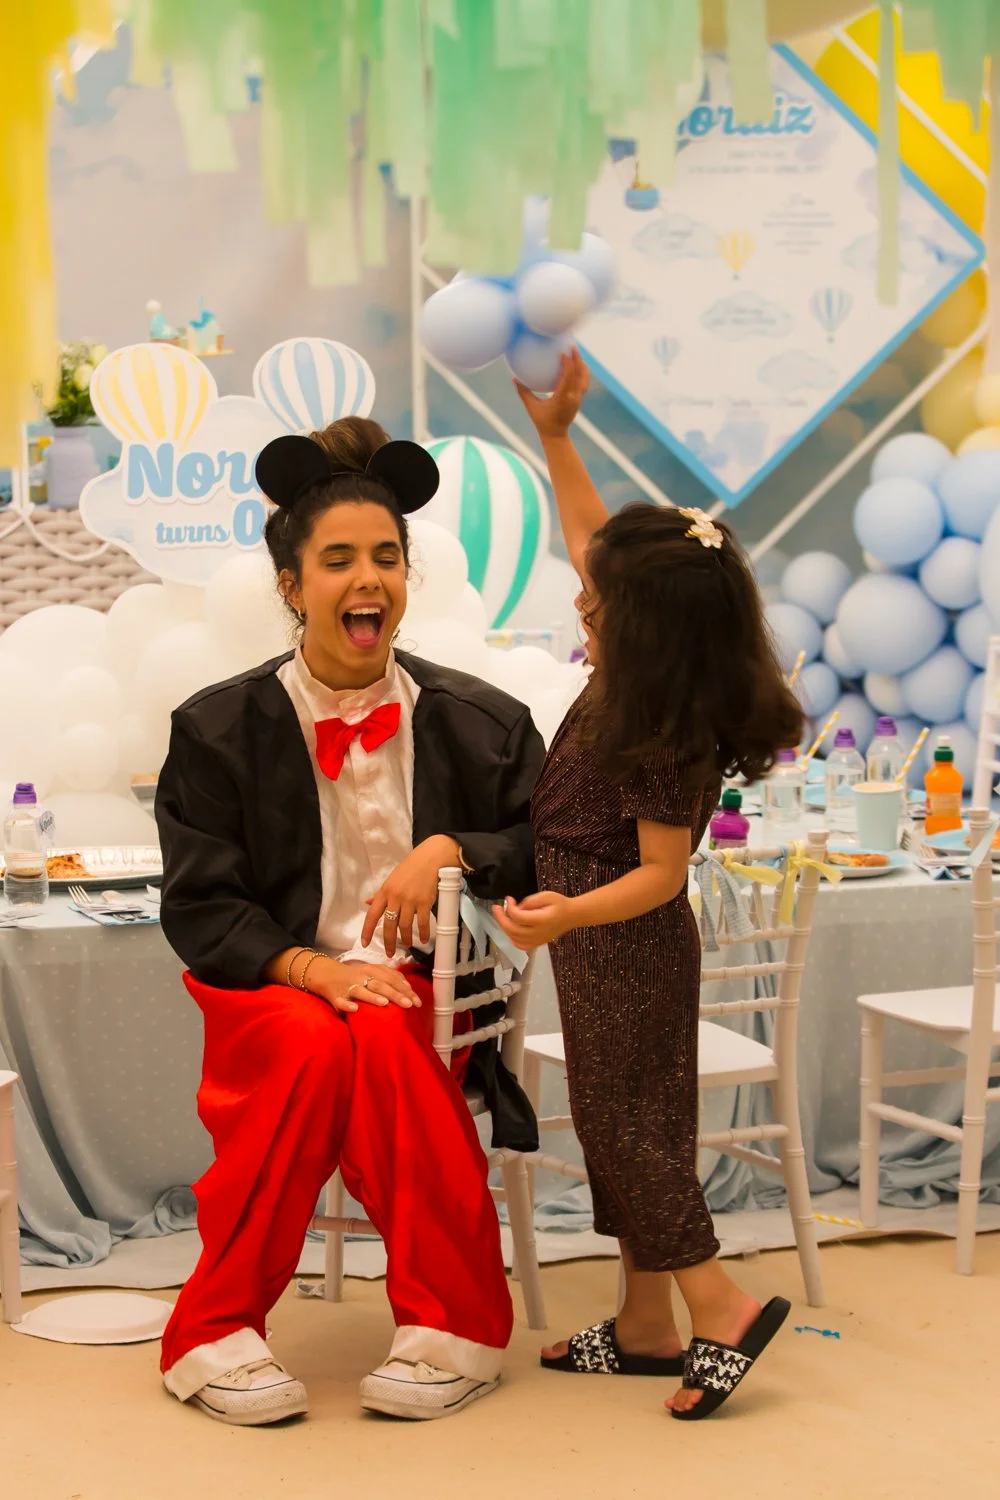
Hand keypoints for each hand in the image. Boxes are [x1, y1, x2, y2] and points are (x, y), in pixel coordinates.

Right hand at [309, 957, 420, 1012]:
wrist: (325, 974)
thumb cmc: (355, 976)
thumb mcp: (372, 972)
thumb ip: (389, 977)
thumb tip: (408, 988)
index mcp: (372, 970)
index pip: (391, 978)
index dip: (405, 988)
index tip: (417, 1000)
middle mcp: (361, 977)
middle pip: (380, 984)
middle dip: (395, 994)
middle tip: (409, 1004)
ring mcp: (348, 986)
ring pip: (362, 991)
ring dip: (373, 997)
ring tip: (385, 1003)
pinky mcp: (336, 996)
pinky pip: (341, 1001)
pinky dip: (348, 1005)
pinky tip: (355, 1009)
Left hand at [361, 834, 460, 957]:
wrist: (431, 859)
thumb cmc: (410, 868)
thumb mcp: (391, 879)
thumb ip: (380, 894)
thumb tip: (367, 902)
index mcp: (384, 891)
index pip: (372, 914)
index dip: (367, 930)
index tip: (365, 943)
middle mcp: (395, 897)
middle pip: (388, 925)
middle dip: (389, 942)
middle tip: (390, 953)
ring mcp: (410, 900)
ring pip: (404, 926)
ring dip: (405, 939)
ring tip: (408, 945)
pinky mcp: (424, 902)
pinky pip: (422, 923)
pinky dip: (423, 933)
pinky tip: (423, 940)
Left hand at [491, 891, 575, 950]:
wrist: (572, 916)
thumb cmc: (560, 904)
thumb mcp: (547, 895)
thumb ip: (531, 901)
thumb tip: (517, 907)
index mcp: (542, 920)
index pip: (519, 917)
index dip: (509, 908)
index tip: (508, 899)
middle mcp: (539, 933)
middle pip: (513, 930)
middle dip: (501, 919)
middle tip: (496, 908)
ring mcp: (538, 940)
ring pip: (515, 939)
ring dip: (505, 927)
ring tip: (503, 916)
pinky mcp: (537, 944)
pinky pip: (520, 945)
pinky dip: (512, 938)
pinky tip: (511, 928)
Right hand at [514, 347, 589, 438]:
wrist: (556, 436)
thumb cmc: (542, 422)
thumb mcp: (531, 407)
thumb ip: (523, 392)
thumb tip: (514, 378)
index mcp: (563, 398)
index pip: (568, 377)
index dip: (568, 363)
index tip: (563, 352)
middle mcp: (573, 397)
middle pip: (580, 374)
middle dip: (578, 359)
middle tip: (573, 346)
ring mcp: (578, 399)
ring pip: (584, 378)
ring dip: (582, 365)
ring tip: (577, 354)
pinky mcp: (579, 400)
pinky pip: (582, 383)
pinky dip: (580, 373)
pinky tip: (575, 366)